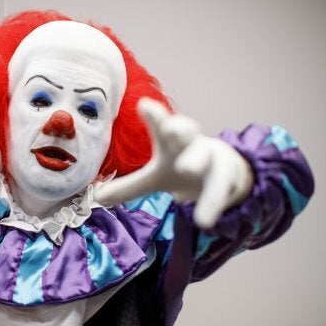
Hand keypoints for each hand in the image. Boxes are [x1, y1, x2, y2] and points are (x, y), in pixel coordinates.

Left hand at [95, 98, 253, 228]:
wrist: (226, 174)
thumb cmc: (182, 167)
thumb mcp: (156, 178)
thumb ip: (130, 187)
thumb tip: (98, 197)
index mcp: (172, 140)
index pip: (162, 125)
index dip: (155, 116)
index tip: (143, 104)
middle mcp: (192, 144)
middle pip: (187, 131)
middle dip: (180, 127)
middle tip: (169, 128)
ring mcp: (212, 158)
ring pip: (206, 156)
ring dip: (196, 160)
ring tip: (185, 168)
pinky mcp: (227, 177)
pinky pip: (220, 189)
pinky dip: (212, 203)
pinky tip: (203, 220)